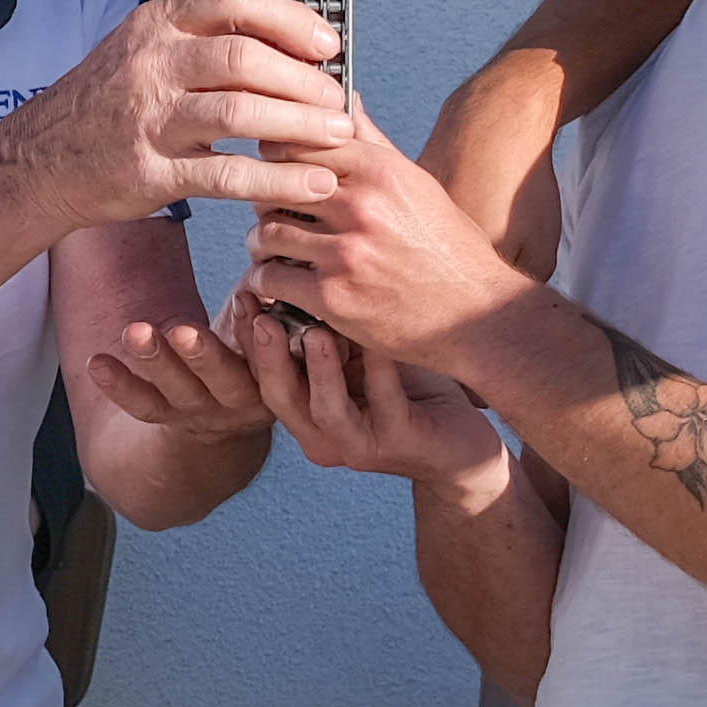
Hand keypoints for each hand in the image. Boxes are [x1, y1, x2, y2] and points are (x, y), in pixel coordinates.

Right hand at [0, 0, 354, 230]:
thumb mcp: (143, 48)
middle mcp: (151, 63)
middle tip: (338, 100)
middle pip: (244, 56)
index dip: (288, 17)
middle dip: (304, 79)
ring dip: (299, 125)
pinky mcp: (151, 171)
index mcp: (155, 23)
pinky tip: (313, 184)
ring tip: (337, 136)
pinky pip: (227, 174)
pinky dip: (278, 180)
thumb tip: (288, 38)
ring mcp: (148, 117)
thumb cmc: (103, 105)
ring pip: (240, 112)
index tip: (326, 43)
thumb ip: (203, 38)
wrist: (38, 162)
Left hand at [76, 312, 284, 461]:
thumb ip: (270, 294)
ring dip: (156, 362)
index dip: (257, 332)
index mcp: (275, 376)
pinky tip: (97, 363)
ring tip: (134, 332)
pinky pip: (143, 405)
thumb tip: (278, 248)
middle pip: (223, 379)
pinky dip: (119, 385)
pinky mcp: (169, 417)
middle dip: (203, 355)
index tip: (246, 299)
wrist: (233, 411)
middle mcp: (242, 400)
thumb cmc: (254, 346)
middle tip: (181, 331)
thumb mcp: (270, 323)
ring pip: (179, 391)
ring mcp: (203, 412)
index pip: (270, 358)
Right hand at [240, 303, 513, 491]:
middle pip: (279, 395)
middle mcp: (322, 432)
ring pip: (325, 409)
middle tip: (259, 309)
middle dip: (265, 354)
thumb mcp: (361, 352)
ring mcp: (359, 443)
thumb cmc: (407, 385)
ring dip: (319, 369)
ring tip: (314, 331)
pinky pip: (385, 404)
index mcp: (305, 408)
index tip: (244, 290)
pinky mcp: (398, 444)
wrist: (461, 439)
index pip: (263, 373)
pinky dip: (380, 370)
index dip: (247, 336)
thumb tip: (301, 263)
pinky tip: (380, 340)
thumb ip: (329, 325)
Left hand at [247, 117, 544, 380]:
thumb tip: (345, 101)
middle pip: (276, 184)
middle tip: (271, 214)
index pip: (300, 142)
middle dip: (266, 200)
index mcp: (381, 171)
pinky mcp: (334, 297)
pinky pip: (270, 279)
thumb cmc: (450, 250)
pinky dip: (264, 283)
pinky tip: (275, 284)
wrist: (478, 317)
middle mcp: (361, 205)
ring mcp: (346, 252)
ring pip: (266, 232)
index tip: (275, 171)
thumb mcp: (418, 187)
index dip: (278, 155)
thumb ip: (374, 145)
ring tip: (272, 252)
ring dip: (262, 244)